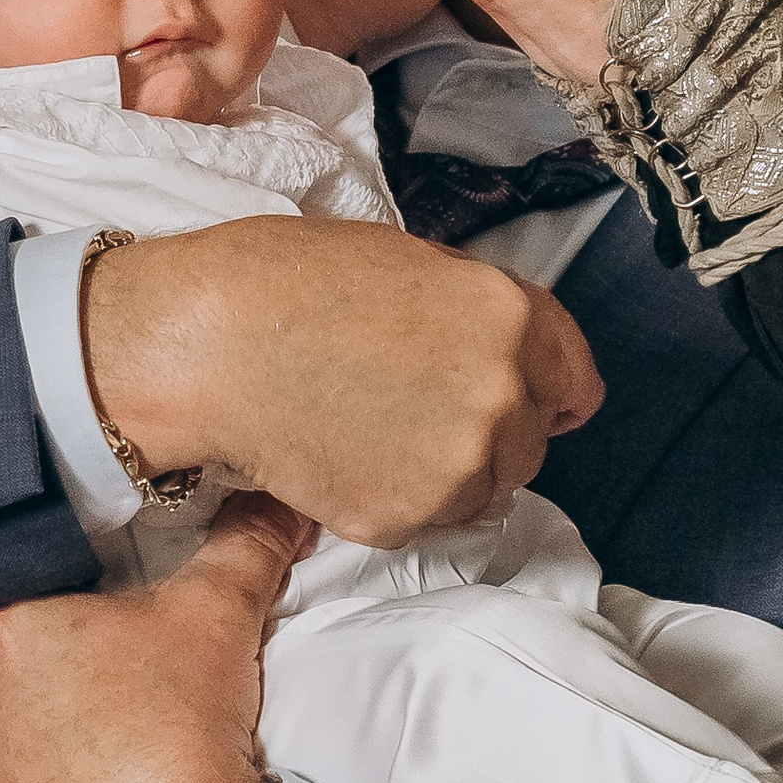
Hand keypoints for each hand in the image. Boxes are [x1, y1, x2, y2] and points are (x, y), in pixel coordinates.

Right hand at [82, 216, 601, 543]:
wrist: (206, 346)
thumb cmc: (286, 284)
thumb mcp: (408, 263)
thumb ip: (474, 314)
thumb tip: (510, 353)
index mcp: (509, 316)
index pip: (576, 378)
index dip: (551, 390)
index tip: (538, 402)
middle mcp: (501, 393)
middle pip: (530, 440)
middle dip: (488, 431)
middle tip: (414, 408)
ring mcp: (457, 463)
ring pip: (482, 488)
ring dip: (446, 471)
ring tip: (372, 430)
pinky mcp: (406, 516)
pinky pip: (424, 519)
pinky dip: (395, 499)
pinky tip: (345, 456)